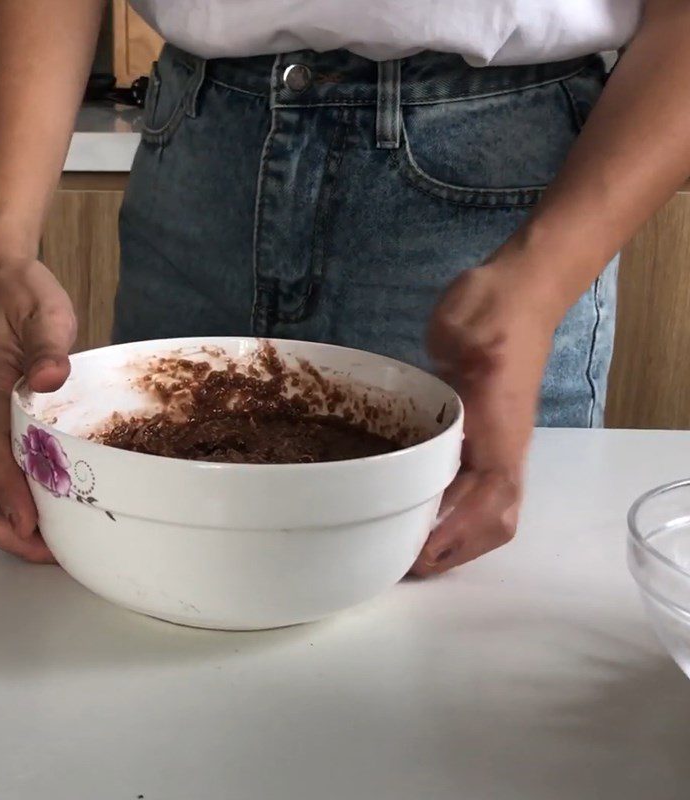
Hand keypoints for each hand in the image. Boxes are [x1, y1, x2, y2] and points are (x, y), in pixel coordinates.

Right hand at [0, 259, 76, 561]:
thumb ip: (48, 345)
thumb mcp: (43, 311)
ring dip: (10, 518)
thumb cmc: (18, 295)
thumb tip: (51, 379)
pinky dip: (15, 497)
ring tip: (53, 538)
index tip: (33, 525)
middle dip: (5, 526)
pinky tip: (49, 501)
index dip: (11, 492)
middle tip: (49, 550)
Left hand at [411, 260, 557, 575]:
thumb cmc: (493, 311)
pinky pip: (474, 487)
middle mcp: (503, 448)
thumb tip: (454, 423)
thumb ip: (467, 376)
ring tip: (414, 552)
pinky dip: (453, 512)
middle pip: (495, 519)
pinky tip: (422, 514)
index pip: (487, 502)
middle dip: (456, 548)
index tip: (416, 553)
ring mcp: (494, 443)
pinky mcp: (480, 433)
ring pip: (490, 509)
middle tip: (407, 563)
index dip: (454, 534)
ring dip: (457, 538)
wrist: (513, 291)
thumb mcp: (473, 338)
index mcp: (501, 433)